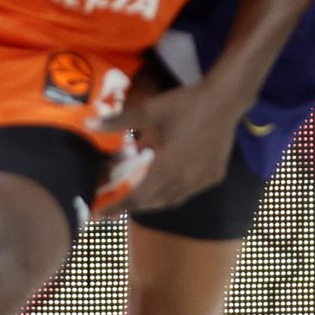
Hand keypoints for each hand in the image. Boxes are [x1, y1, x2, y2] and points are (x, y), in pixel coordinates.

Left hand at [90, 77, 246, 212]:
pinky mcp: (214, 176)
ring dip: (153, 201)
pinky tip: (167, 183)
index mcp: (167, 167)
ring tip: (138, 197)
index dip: (117, 207)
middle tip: (115, 205)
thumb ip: (119, 121)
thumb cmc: (187, 104)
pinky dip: (173, 193)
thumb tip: (89, 124)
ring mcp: (202, 181)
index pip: (137, 197)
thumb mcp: (150, 110)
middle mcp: (185, 180)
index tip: (99, 215)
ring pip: (172, 200)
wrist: (225, 99)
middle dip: (133, 206)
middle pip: (154, 202)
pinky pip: (188, 192)